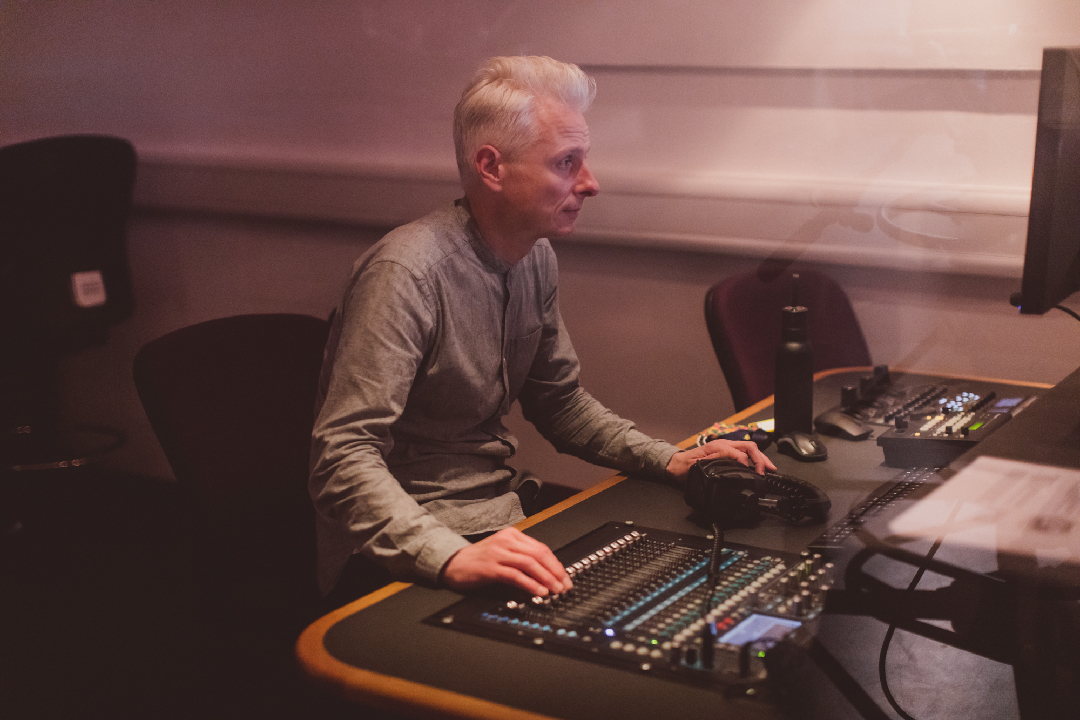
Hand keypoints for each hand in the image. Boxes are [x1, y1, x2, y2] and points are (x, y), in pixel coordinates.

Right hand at [440, 527, 572, 596]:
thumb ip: (522, 557)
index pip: (541, 548)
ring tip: (555, 590)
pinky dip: (530, 584)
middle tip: (565, 585)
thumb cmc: (479, 560)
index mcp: (512, 536)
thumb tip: (547, 572)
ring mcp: (498, 553)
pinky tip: (539, 591)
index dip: (556, 564)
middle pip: (539, 554)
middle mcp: (507, 541)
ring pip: (529, 563)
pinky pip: (515, 575)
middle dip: (555, 571)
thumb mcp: (503, 552)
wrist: (453, 563)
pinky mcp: (491, 567)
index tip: (565, 577)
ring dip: (546, 578)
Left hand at [665, 439, 775, 481]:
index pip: (741, 452)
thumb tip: (739, 460)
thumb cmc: (686, 466)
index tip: (755, 475)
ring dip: (760, 458)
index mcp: (719, 447)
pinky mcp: (726, 452)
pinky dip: (754, 459)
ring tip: (770, 468)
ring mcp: (726, 447)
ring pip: (749, 449)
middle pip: (749, 447)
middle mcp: (724, 444)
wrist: (676, 465)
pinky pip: (744, 452)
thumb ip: (718, 460)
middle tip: (768, 471)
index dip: (750, 463)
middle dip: (761, 458)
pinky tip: (759, 466)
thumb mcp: (699, 464)